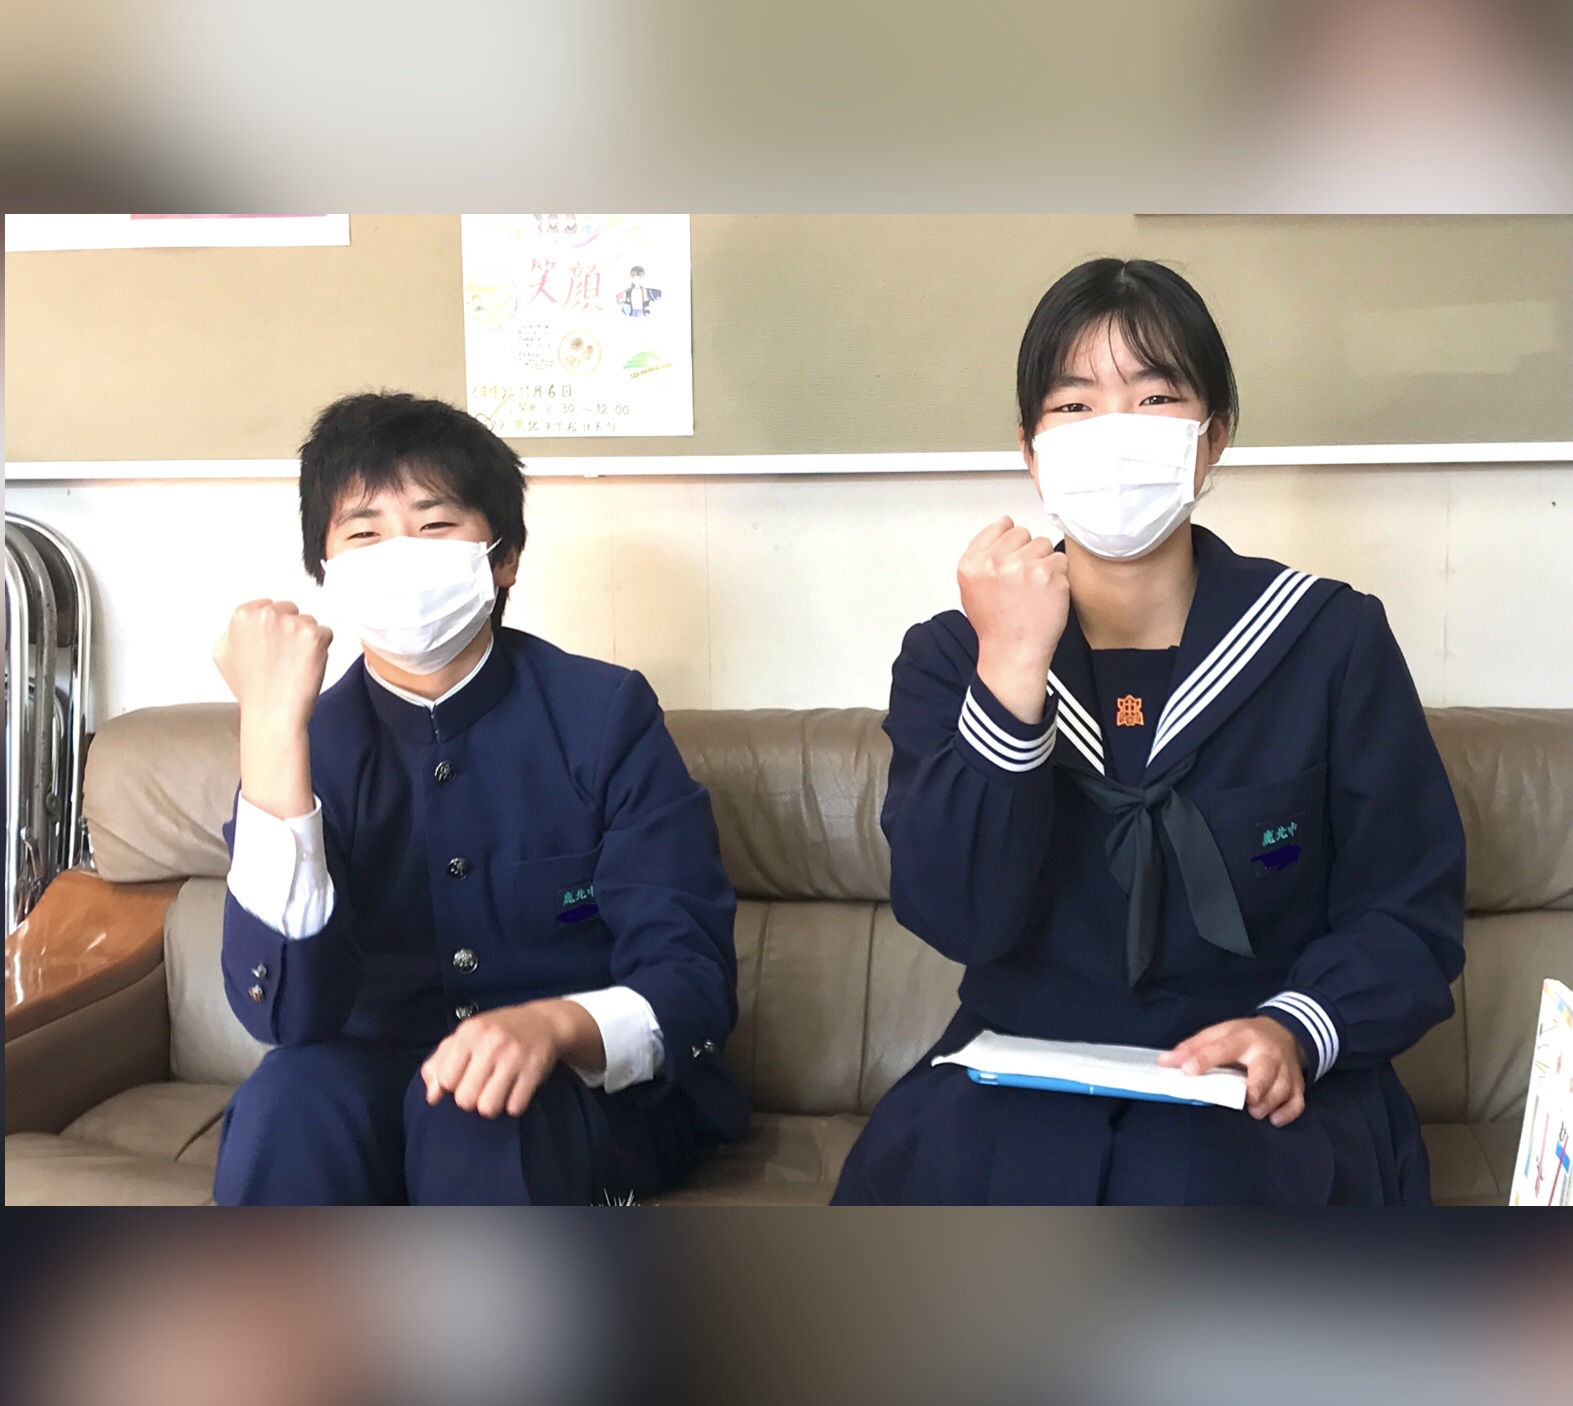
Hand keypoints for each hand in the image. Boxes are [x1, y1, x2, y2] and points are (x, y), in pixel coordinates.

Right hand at [214, 599, 332, 731]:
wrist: (271, 713)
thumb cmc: (251, 689)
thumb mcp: (224, 654)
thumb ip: (234, 630)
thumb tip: (246, 622)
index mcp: (243, 615)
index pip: (268, 606)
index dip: (273, 628)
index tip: (274, 643)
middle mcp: (267, 615)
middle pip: (290, 610)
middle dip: (291, 630)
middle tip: (284, 656)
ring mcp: (291, 624)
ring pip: (309, 622)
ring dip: (306, 639)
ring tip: (293, 663)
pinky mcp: (314, 636)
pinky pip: (326, 633)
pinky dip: (321, 648)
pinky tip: (306, 665)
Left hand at [422, 999, 601, 1118]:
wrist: (544, 1022)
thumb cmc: (498, 1031)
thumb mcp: (466, 1036)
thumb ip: (441, 1062)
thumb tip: (432, 1097)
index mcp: (469, 1033)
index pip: (446, 1079)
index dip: (452, 1085)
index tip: (463, 1077)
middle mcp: (490, 1043)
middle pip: (465, 1099)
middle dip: (471, 1099)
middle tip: (482, 1086)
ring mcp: (514, 1057)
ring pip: (488, 1108)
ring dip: (491, 1105)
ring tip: (497, 1091)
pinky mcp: (534, 1070)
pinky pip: (514, 1107)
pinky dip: (513, 1105)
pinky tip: (515, 1090)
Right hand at [959, 517, 1069, 723]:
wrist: (1013, 653)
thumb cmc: (996, 625)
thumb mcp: (971, 586)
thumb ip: (983, 552)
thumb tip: (1004, 523)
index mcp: (972, 563)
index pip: (998, 527)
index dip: (1008, 545)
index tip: (1010, 563)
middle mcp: (995, 561)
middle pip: (1022, 533)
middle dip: (1026, 553)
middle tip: (1022, 582)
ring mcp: (1023, 566)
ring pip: (1044, 545)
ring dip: (1043, 564)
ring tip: (1034, 589)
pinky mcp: (1048, 573)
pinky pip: (1061, 560)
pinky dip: (1059, 576)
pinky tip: (1046, 594)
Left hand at [1158, 1016, 1306, 1125]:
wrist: (1285, 1032)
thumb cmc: (1244, 1037)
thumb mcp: (1218, 1034)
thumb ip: (1192, 1048)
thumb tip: (1164, 1062)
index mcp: (1243, 1038)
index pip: (1222, 1048)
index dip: (1204, 1059)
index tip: (1187, 1071)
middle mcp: (1267, 1053)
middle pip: (1265, 1071)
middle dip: (1256, 1089)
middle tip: (1246, 1101)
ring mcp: (1286, 1069)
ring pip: (1282, 1089)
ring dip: (1269, 1104)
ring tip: (1254, 1111)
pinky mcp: (1297, 1084)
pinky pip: (1297, 1102)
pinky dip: (1286, 1113)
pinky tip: (1273, 1119)